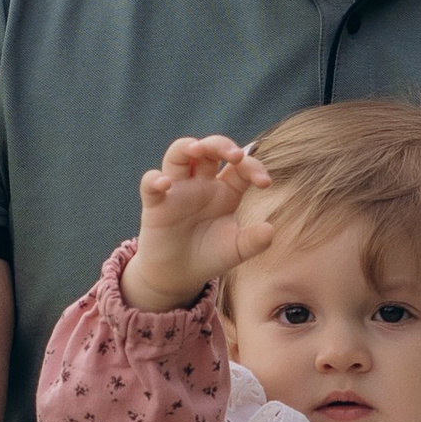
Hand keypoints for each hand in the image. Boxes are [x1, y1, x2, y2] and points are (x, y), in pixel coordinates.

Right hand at [127, 136, 274, 308]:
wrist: (179, 276)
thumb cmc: (209, 255)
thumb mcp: (236, 249)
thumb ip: (254, 240)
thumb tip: (270, 230)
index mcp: (225, 190)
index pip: (240, 165)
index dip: (253, 167)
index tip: (265, 183)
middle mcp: (201, 184)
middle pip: (209, 149)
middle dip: (221, 145)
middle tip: (236, 155)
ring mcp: (177, 190)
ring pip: (178, 154)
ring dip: (187, 146)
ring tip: (198, 149)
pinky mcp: (156, 204)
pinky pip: (150, 183)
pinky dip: (154, 179)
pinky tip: (165, 184)